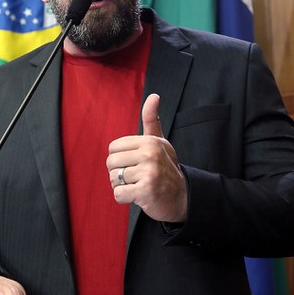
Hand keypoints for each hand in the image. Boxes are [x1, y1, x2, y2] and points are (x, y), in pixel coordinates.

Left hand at [107, 93, 188, 222]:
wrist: (182, 196)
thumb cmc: (166, 168)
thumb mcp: (160, 142)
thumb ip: (152, 120)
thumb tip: (154, 96)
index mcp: (149, 141)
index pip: (113, 148)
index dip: (120, 159)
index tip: (135, 163)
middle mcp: (150, 154)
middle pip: (111, 163)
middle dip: (119, 173)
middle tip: (136, 177)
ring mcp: (149, 173)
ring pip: (114, 179)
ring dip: (122, 186)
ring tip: (138, 185)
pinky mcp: (145, 191)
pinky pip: (118, 194)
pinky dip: (124, 198)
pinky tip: (137, 196)